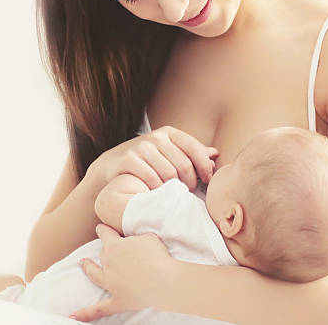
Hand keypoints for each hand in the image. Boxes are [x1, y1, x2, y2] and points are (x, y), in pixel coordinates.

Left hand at [69, 224, 171, 321]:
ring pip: (95, 274)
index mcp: (114, 246)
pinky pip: (99, 308)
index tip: (101, 228)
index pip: (105, 234)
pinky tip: (73, 316)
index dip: (104, 230)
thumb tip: (137, 243)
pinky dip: (86, 313)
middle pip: (103, 253)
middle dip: (106, 249)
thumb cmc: (158, 256)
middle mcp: (108, 263)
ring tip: (82, 264)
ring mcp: (111, 283)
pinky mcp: (117, 300)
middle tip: (111, 248)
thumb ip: (139, 238)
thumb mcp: (149, 238)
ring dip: (88, 268)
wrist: (164, 280)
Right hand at [88, 125, 218, 191]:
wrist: (112, 164)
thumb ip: (191, 154)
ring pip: (169, 174)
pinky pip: (152, 179)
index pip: (194, 148)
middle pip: (184, 165)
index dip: (204, 166)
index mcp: (169, 133)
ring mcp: (141, 147)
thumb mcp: (169, 153)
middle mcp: (156, 137)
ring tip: (172, 194)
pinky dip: (157, 190)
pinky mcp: (129, 159)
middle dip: (189, 183)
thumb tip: (215, 154)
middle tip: (187, 192)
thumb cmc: (147, 161)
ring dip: (173, 189)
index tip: (207, 180)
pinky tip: (157, 193)